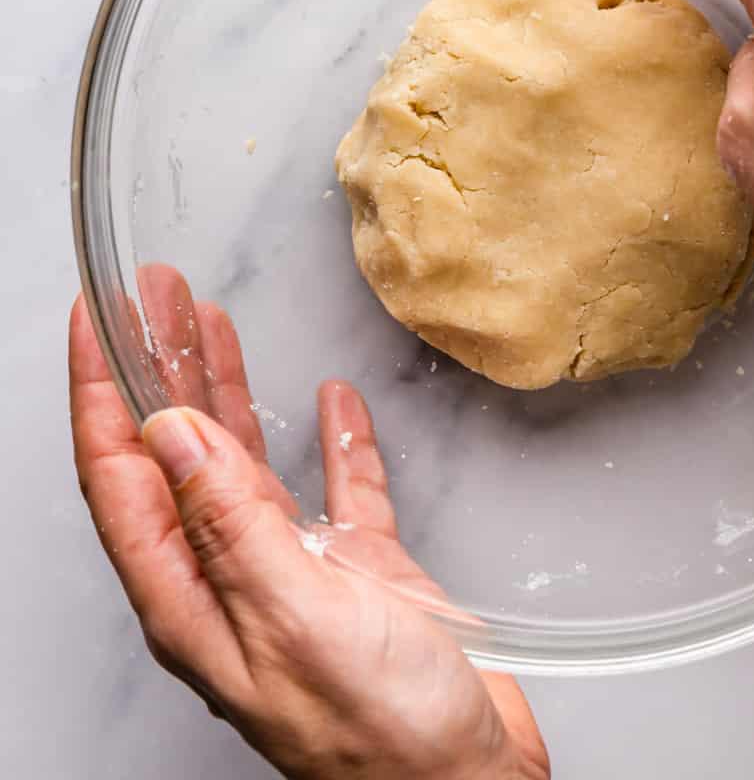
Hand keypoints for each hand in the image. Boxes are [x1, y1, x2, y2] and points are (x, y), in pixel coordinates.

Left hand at [69, 264, 548, 779]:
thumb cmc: (381, 733)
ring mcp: (297, 575)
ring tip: (213, 324)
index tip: (96, 320)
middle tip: (155, 297)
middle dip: (158, 370)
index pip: (121, 476)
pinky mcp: (360, 573)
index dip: (101, 393)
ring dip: (226, 392)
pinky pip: (338, 489)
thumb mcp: (295, 615)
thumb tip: (171, 435)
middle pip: (175, 455)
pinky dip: (333, 441)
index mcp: (193, 597)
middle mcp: (232, 580)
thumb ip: (231, 524)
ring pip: (243, 464)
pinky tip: (332, 404)